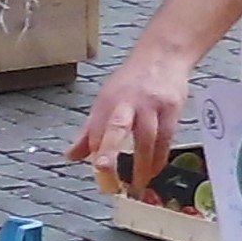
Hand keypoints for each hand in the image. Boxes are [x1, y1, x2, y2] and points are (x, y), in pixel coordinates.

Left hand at [70, 43, 194, 190]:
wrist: (163, 55)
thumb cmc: (132, 82)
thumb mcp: (105, 101)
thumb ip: (89, 132)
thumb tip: (70, 156)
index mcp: (107, 101)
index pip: (96, 131)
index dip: (97, 153)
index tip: (101, 176)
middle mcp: (127, 102)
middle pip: (116, 128)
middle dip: (108, 149)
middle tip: (104, 170)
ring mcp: (151, 105)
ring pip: (146, 138)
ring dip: (142, 165)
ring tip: (138, 185)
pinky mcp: (171, 108)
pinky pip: (166, 139)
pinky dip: (159, 158)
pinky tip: (155, 170)